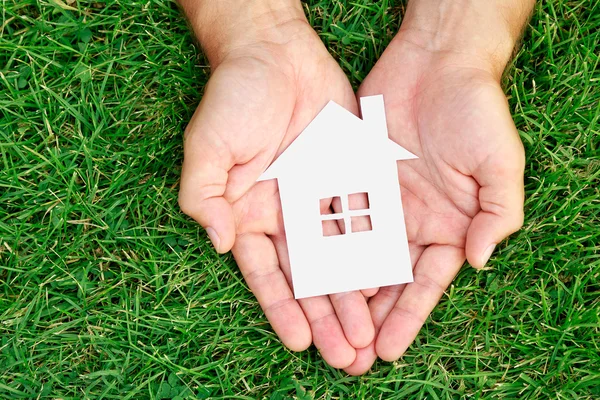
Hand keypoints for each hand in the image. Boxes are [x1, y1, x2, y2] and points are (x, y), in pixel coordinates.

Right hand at [177, 1, 374, 367]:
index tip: (301, 341)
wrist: (274, 52)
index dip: (282, 308)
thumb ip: (205, 196)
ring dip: (354, 296)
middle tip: (348, 357)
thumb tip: (221, 245)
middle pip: (309, 277)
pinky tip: (388, 283)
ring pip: (341, 257)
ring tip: (371, 335)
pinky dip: (375, 252)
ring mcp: (318, 196)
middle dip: (326, 317)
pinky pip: (365, 219)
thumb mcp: (207, 147)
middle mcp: (285, 213)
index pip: (267, 273)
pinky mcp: (348, 175)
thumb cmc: (233, 97)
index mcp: (250, 214)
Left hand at [343, 0, 532, 372]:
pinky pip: (336, 216)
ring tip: (321, 325)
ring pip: (356, 255)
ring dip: (341, 291)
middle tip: (348, 355)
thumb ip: (497, 213)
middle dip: (369, 317)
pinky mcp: (354, 178)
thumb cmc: (477, 111)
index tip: (388, 350)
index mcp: (449, 226)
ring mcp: (381, 201)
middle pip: (386, 280)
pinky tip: (306, 272)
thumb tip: (479, 261)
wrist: (438, 62)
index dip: (408, 317)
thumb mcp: (500, 164)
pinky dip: (323, 244)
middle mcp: (412, 220)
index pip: (425, 283)